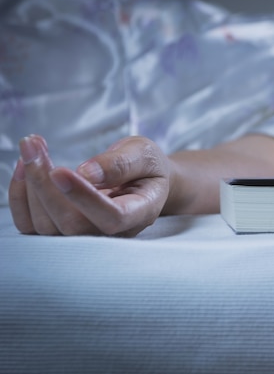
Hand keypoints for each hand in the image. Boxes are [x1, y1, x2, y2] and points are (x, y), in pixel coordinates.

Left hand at [9, 135, 170, 236]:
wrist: (144, 181)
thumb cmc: (147, 167)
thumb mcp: (144, 154)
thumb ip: (120, 163)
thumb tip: (86, 173)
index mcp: (140, 212)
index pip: (112, 217)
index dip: (84, 198)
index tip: (59, 170)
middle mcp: (113, 232)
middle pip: (72, 224)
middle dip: (45, 185)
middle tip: (33, 144)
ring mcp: (86, 235)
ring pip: (47, 226)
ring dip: (30, 185)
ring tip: (31, 147)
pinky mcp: (63, 229)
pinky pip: (31, 225)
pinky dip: (20, 196)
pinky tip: (23, 166)